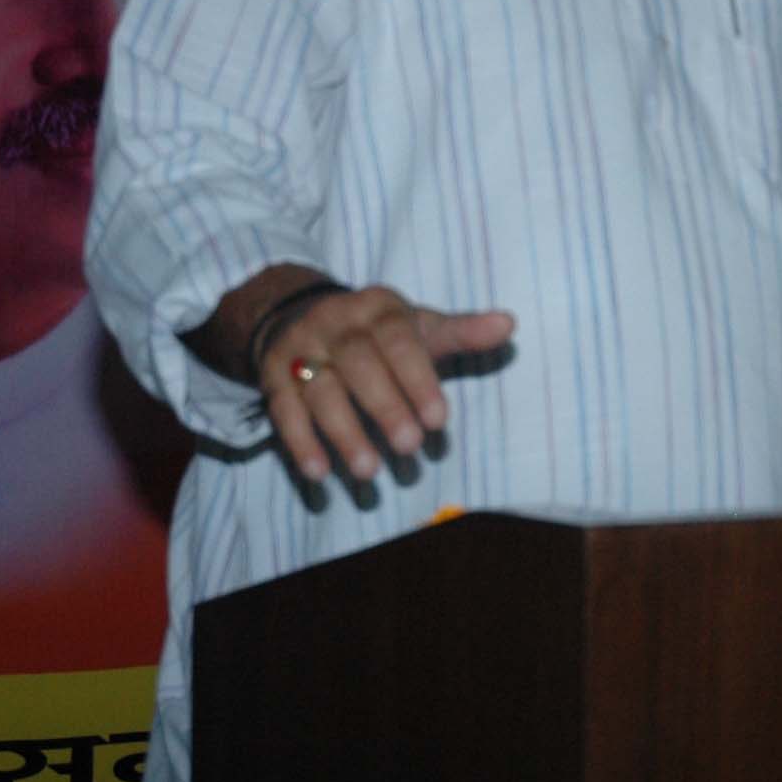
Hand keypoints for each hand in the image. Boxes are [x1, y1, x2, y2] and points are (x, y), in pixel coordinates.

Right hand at [260, 286, 514, 485]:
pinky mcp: (273, 378)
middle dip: (385, 406)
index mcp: (378, 308)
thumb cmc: (381, 334)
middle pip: (358, 364)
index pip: (399, 341)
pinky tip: (319, 473)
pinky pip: (284, 410)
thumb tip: (508, 324)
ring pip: (319, 390)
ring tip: (369, 471)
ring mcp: (300, 350)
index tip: (439, 421)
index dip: (418, 380)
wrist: (302, 317)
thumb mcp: (421, 327)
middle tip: (410, 446)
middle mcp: (335, 324)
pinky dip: (300, 442)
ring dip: (343, 432)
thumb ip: (463, 332)